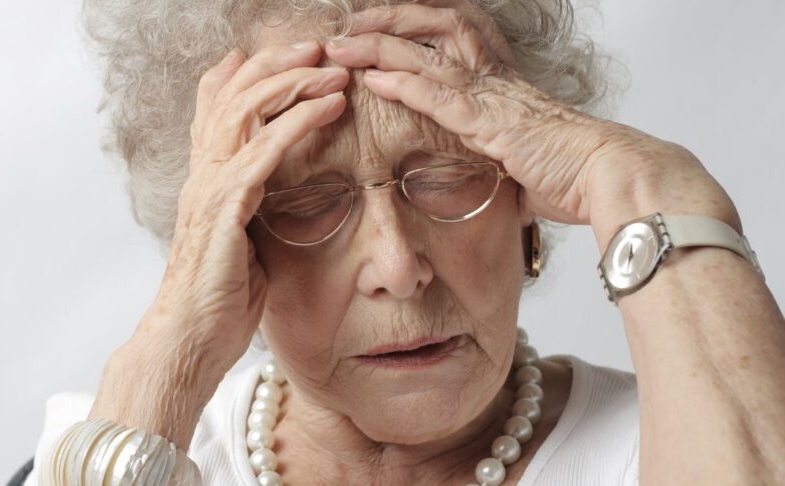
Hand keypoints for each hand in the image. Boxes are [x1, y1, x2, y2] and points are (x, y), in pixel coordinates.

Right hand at [89, 42, 348, 447]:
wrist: (188, 341)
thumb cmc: (218, 301)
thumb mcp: (242, 243)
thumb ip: (254, 208)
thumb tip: (275, 194)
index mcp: (206, 179)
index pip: (216, 106)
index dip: (245, 72)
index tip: (288, 54)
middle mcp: (202, 174)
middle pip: (231, 94)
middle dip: (275, 62)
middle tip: (317, 46)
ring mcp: (209, 188)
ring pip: (245, 111)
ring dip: (292, 81)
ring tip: (332, 68)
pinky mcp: (224, 209)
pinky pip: (262, 151)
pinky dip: (297, 121)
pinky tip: (328, 106)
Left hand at [324, 3, 739, 244]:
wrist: (610, 176)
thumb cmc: (575, 173)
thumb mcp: (530, 160)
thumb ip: (507, 162)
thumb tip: (510, 192)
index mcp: (503, 80)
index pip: (457, 31)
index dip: (418, 21)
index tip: (383, 22)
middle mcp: (496, 77)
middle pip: (439, 24)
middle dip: (392, 18)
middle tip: (353, 22)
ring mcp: (493, 96)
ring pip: (429, 54)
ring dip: (381, 46)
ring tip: (344, 45)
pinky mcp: (491, 123)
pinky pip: (440, 95)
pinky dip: (404, 84)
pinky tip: (373, 79)